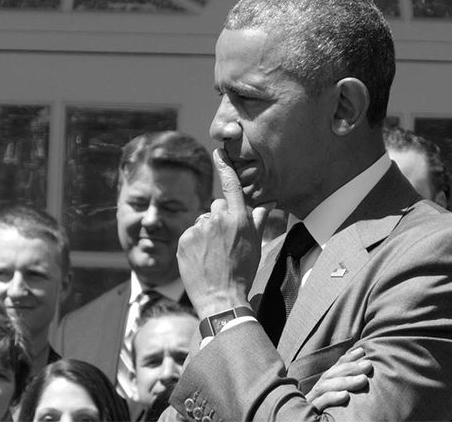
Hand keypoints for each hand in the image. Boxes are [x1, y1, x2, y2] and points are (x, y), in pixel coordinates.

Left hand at [176, 148, 271, 318]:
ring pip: (202, 222)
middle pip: (216, 207)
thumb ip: (259, 220)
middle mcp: (217, 219)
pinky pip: (189, 234)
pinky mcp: (183, 240)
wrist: (221, 300)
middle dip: (219, 219)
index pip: (231, 186)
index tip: (219, 151)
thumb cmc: (242, 273)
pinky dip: (193, 244)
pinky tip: (200, 259)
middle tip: (222, 242)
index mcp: (238, 219)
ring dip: (205, 233)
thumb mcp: (256, 245)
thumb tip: (268, 202)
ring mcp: (199, 229)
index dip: (225, 167)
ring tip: (211, 255)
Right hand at [305, 348, 372, 409]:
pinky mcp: (309, 413)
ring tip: (363, 379)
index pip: (334, 368)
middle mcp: (316, 391)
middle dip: (350, 367)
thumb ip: (344, 392)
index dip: (347, 358)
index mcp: (322, 386)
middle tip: (368, 364)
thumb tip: (364, 380)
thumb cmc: (323, 418)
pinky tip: (346, 396)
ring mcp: (311, 401)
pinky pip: (321, 404)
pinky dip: (333, 398)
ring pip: (327, 386)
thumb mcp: (334, 402)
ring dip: (346, 381)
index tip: (362, 351)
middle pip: (332, 374)